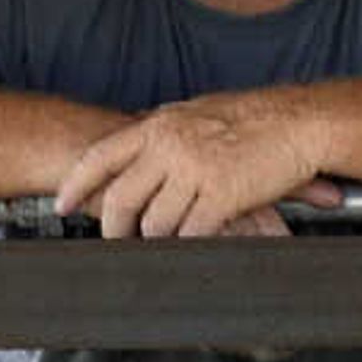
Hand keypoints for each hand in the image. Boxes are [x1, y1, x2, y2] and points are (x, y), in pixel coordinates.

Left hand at [55, 95, 341, 239]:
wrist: (298, 120)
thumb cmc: (253, 117)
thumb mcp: (197, 113)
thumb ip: (165, 129)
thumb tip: (141, 136)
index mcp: (159, 126)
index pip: (101, 157)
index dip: (77, 185)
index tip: (62, 206)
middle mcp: (169, 147)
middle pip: (123, 199)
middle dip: (116, 229)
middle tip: (117, 244)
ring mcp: (194, 171)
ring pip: (157, 224)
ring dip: (161, 241)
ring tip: (168, 245)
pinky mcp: (222, 195)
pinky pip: (193, 233)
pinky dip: (192, 245)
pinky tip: (196, 248)